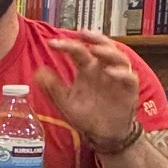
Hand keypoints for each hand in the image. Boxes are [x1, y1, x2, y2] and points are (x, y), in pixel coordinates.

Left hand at [34, 31, 140, 151]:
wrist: (102, 134)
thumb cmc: (85, 115)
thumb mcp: (66, 102)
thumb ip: (53, 88)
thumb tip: (37, 73)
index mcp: (87, 69)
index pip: (78, 51)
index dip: (66, 45)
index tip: (53, 44)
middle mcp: (103, 69)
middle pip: (103, 47)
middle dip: (94, 38)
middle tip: (83, 33)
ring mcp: (118, 78)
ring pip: (119, 58)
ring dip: (108, 51)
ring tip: (95, 50)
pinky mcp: (129, 90)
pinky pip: (129, 78)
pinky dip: (121, 73)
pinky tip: (110, 72)